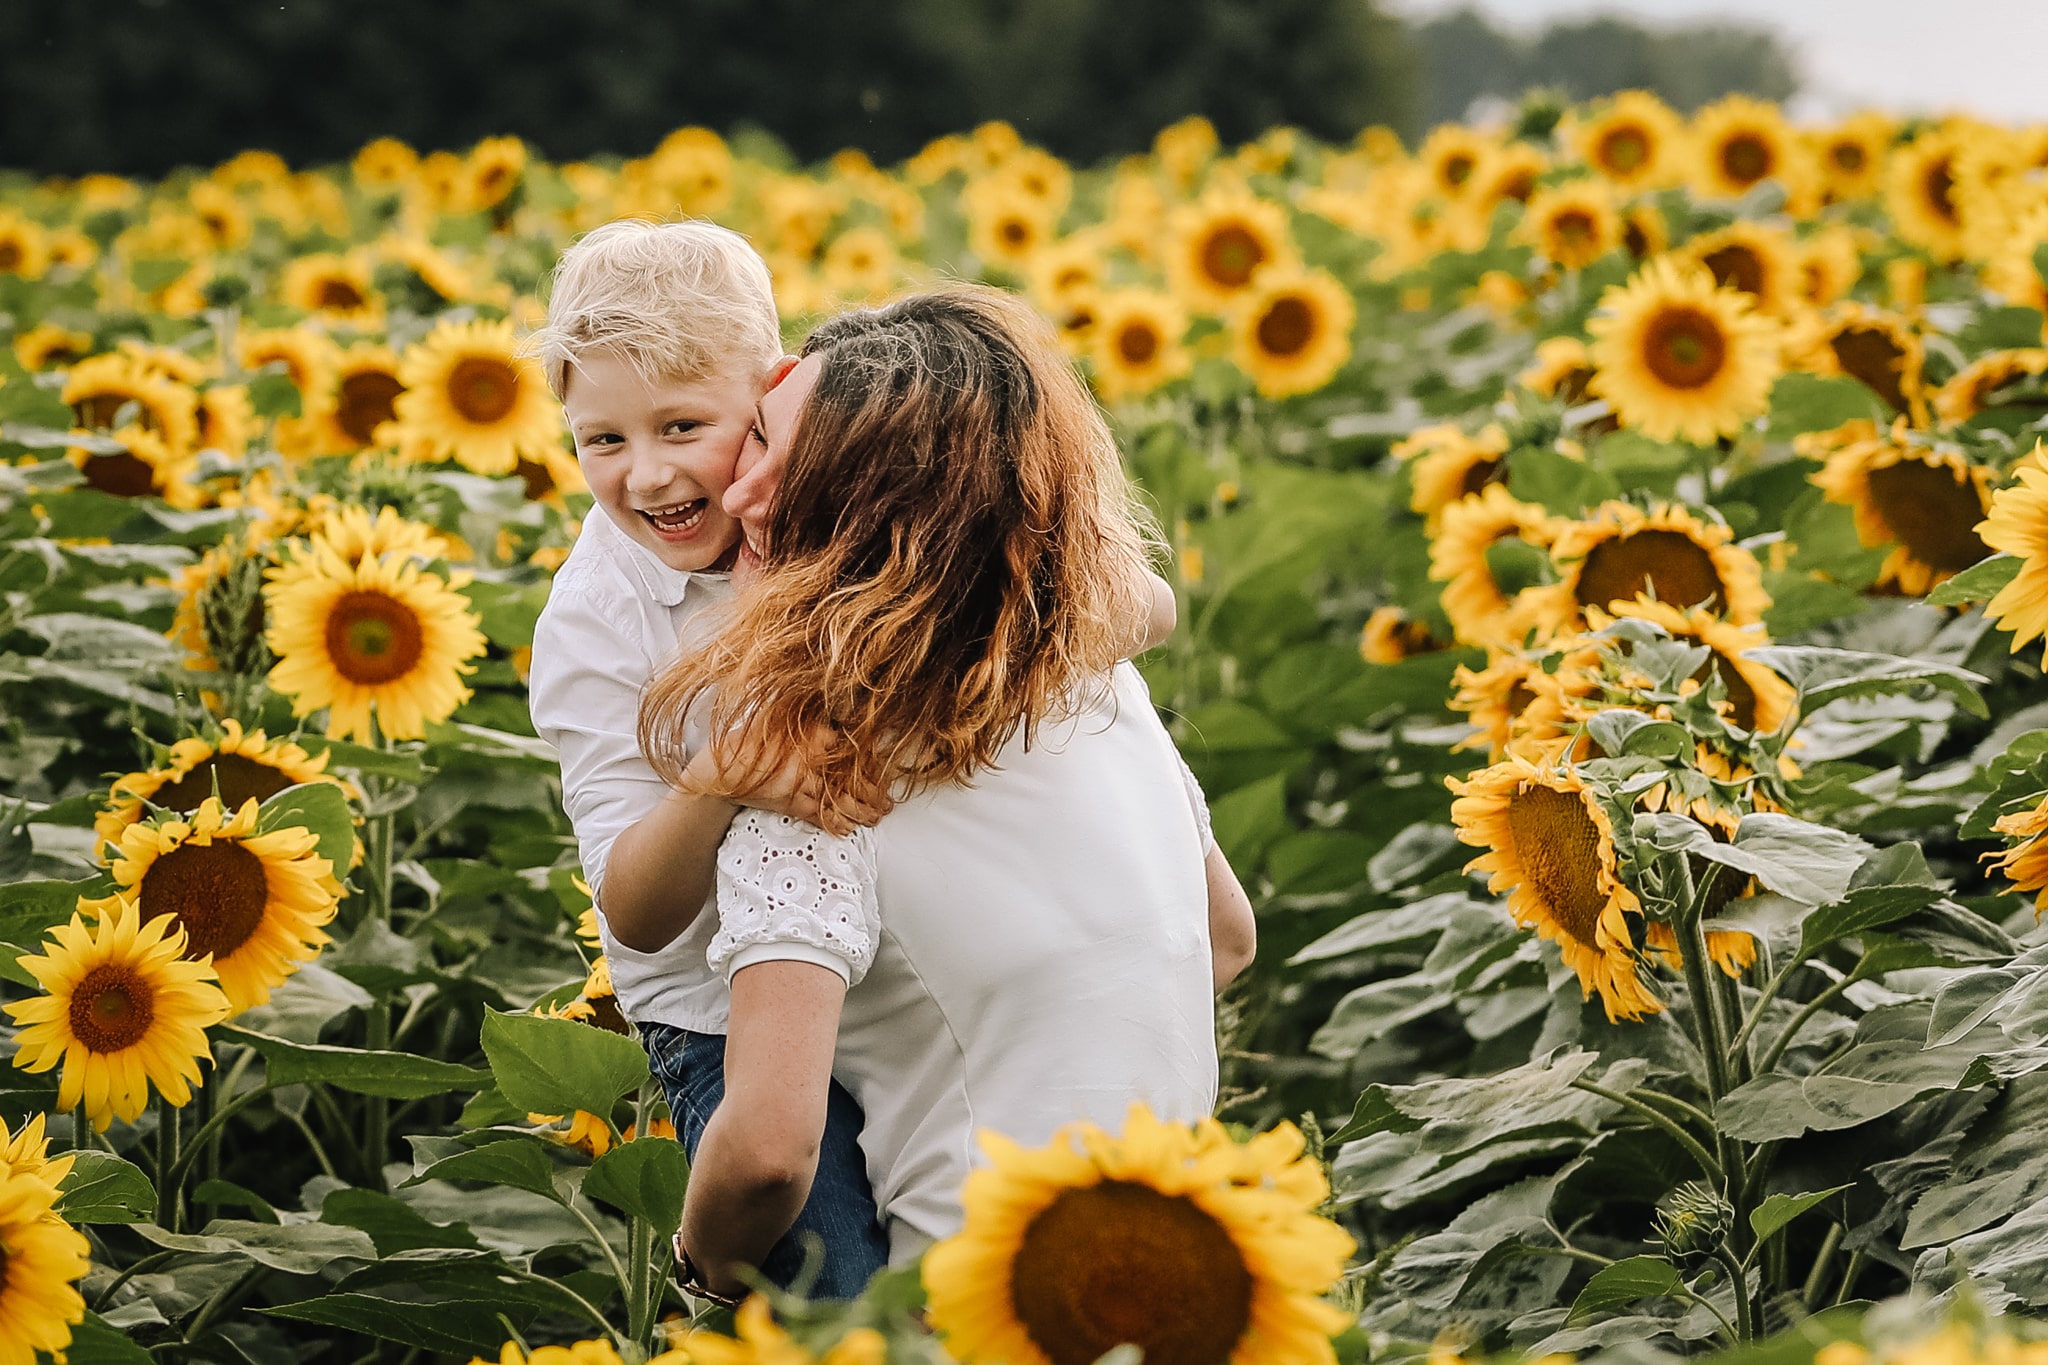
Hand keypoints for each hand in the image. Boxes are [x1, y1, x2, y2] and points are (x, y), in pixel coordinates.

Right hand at [677, 734, 892, 829]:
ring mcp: (799, 781)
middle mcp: (808, 756)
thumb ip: (806, 717)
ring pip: (839, 799)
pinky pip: (819, 815)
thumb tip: (839, 716)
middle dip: (873, 794)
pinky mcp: (789, 802)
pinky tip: (848, 829)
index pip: (851, 747)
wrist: (717, 769)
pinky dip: (835, 823)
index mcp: (810, 732)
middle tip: (886, 803)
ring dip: (861, 812)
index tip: (882, 768)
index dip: (871, 762)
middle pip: (851, 777)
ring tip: (874, 818)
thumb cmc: (747, 741)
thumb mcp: (778, 718)